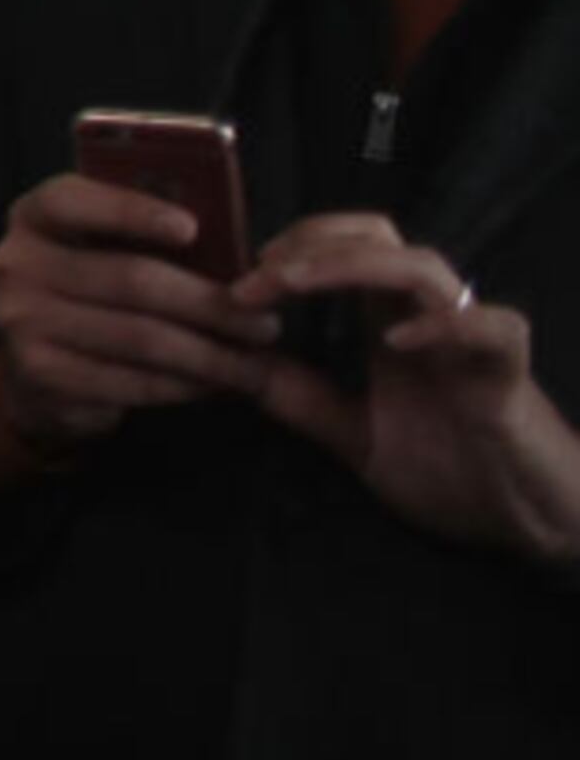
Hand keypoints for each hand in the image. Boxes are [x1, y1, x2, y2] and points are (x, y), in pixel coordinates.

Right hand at [0, 173, 277, 494]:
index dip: (133, 211)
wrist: (40, 361)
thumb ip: (156, 238)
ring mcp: (21, 321)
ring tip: (254, 363)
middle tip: (265, 324)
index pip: (75, 200)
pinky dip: (182, 386)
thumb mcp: (111, 248)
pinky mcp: (39, 374)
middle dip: (210, 304)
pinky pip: (128, 382)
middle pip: (130, 278)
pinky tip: (213, 385)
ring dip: (210, 355)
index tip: (193, 228)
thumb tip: (244, 258)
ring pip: (140, 337)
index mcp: (37, 216)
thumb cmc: (98, 289)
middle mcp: (17, 264)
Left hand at [235, 214, 579, 568]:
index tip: (237, 282)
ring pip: (422, 266)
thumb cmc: (451, 472)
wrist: (526, 521)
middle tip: (256, 273)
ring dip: (351, 265)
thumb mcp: (355, 436)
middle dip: (311, 242)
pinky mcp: (510, 372)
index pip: (343, 250)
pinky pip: (490, 327)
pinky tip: (395, 341)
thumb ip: (301, 399)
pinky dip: (443, 326)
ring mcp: (471, 339)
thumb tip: (232, 366)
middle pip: (377, 238)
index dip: (289, 252)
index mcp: (388, 325)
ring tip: (293, 282)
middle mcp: (427, 318)